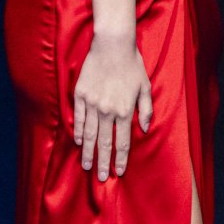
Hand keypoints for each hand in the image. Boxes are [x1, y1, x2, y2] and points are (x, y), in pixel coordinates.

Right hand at [72, 34, 152, 180]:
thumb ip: (145, 110)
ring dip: (89, 152)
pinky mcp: (80, 95)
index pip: (122, 141)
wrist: (112, 45)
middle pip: (105, 142)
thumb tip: (143, 129)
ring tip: (87, 166)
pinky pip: (78, 118)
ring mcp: (92, 103)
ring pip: (90, 134)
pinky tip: (79, 142)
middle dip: (104, 162)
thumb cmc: (132, 65)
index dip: (121, 158)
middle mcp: (108, 110)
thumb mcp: (145, 87)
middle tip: (101, 178)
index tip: (119, 172)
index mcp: (125, 110)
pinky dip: (78, 132)